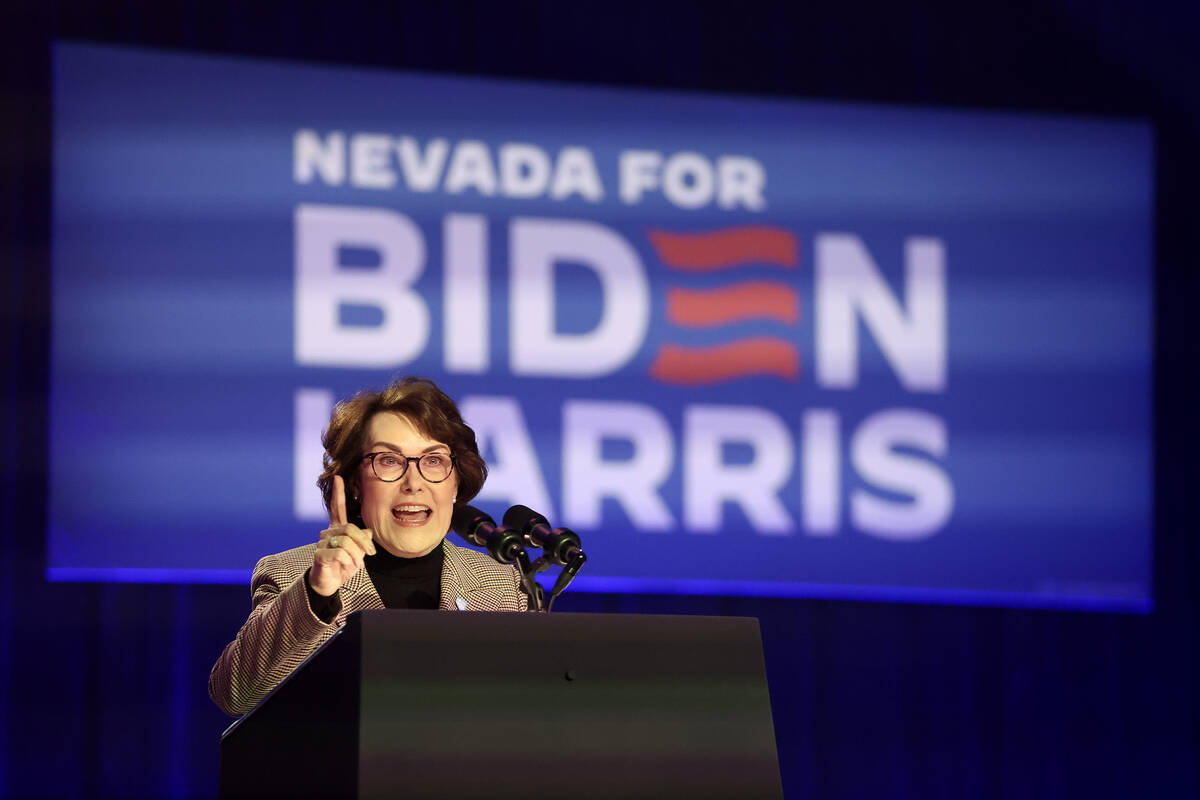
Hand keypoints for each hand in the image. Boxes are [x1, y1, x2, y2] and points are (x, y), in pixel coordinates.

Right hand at [310, 475, 375, 596]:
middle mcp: (327, 532)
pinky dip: (348, 561)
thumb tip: (368, 532)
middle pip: (350, 528)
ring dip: (356, 555)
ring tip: (356, 564)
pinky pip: (340, 553)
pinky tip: (347, 567)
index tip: (338, 477)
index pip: (336, 508)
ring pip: (346, 542)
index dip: (338, 493)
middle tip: (370, 554)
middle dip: (363, 542)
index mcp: (337, 529)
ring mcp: (322, 543)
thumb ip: (362, 541)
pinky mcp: (319, 554)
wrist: (329, 583)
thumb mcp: (358, 553)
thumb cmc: (343, 565)